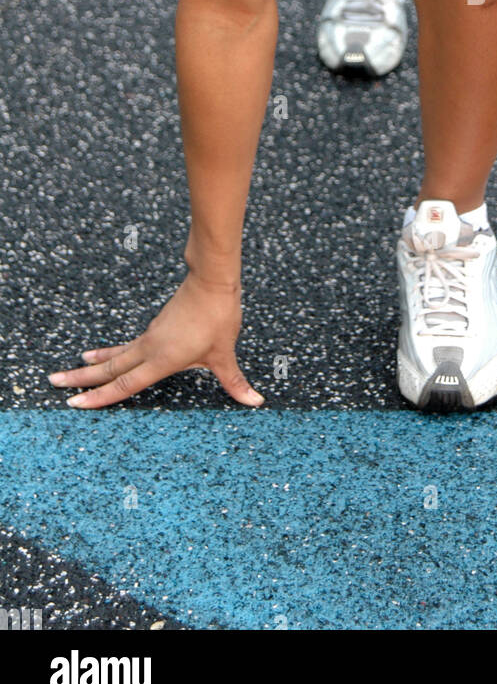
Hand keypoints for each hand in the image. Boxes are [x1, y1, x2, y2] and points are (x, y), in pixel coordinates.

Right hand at [47, 270, 263, 408]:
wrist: (212, 280)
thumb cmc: (218, 316)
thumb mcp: (226, 353)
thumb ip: (235, 382)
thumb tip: (255, 402)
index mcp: (162, 359)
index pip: (125, 384)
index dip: (100, 396)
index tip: (74, 403)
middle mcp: (150, 348)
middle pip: (110, 368)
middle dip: (82, 378)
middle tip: (54, 382)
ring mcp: (151, 336)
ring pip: (116, 356)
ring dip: (94, 365)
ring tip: (72, 369)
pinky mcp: (156, 328)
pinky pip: (128, 346)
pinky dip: (113, 353)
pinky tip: (107, 355)